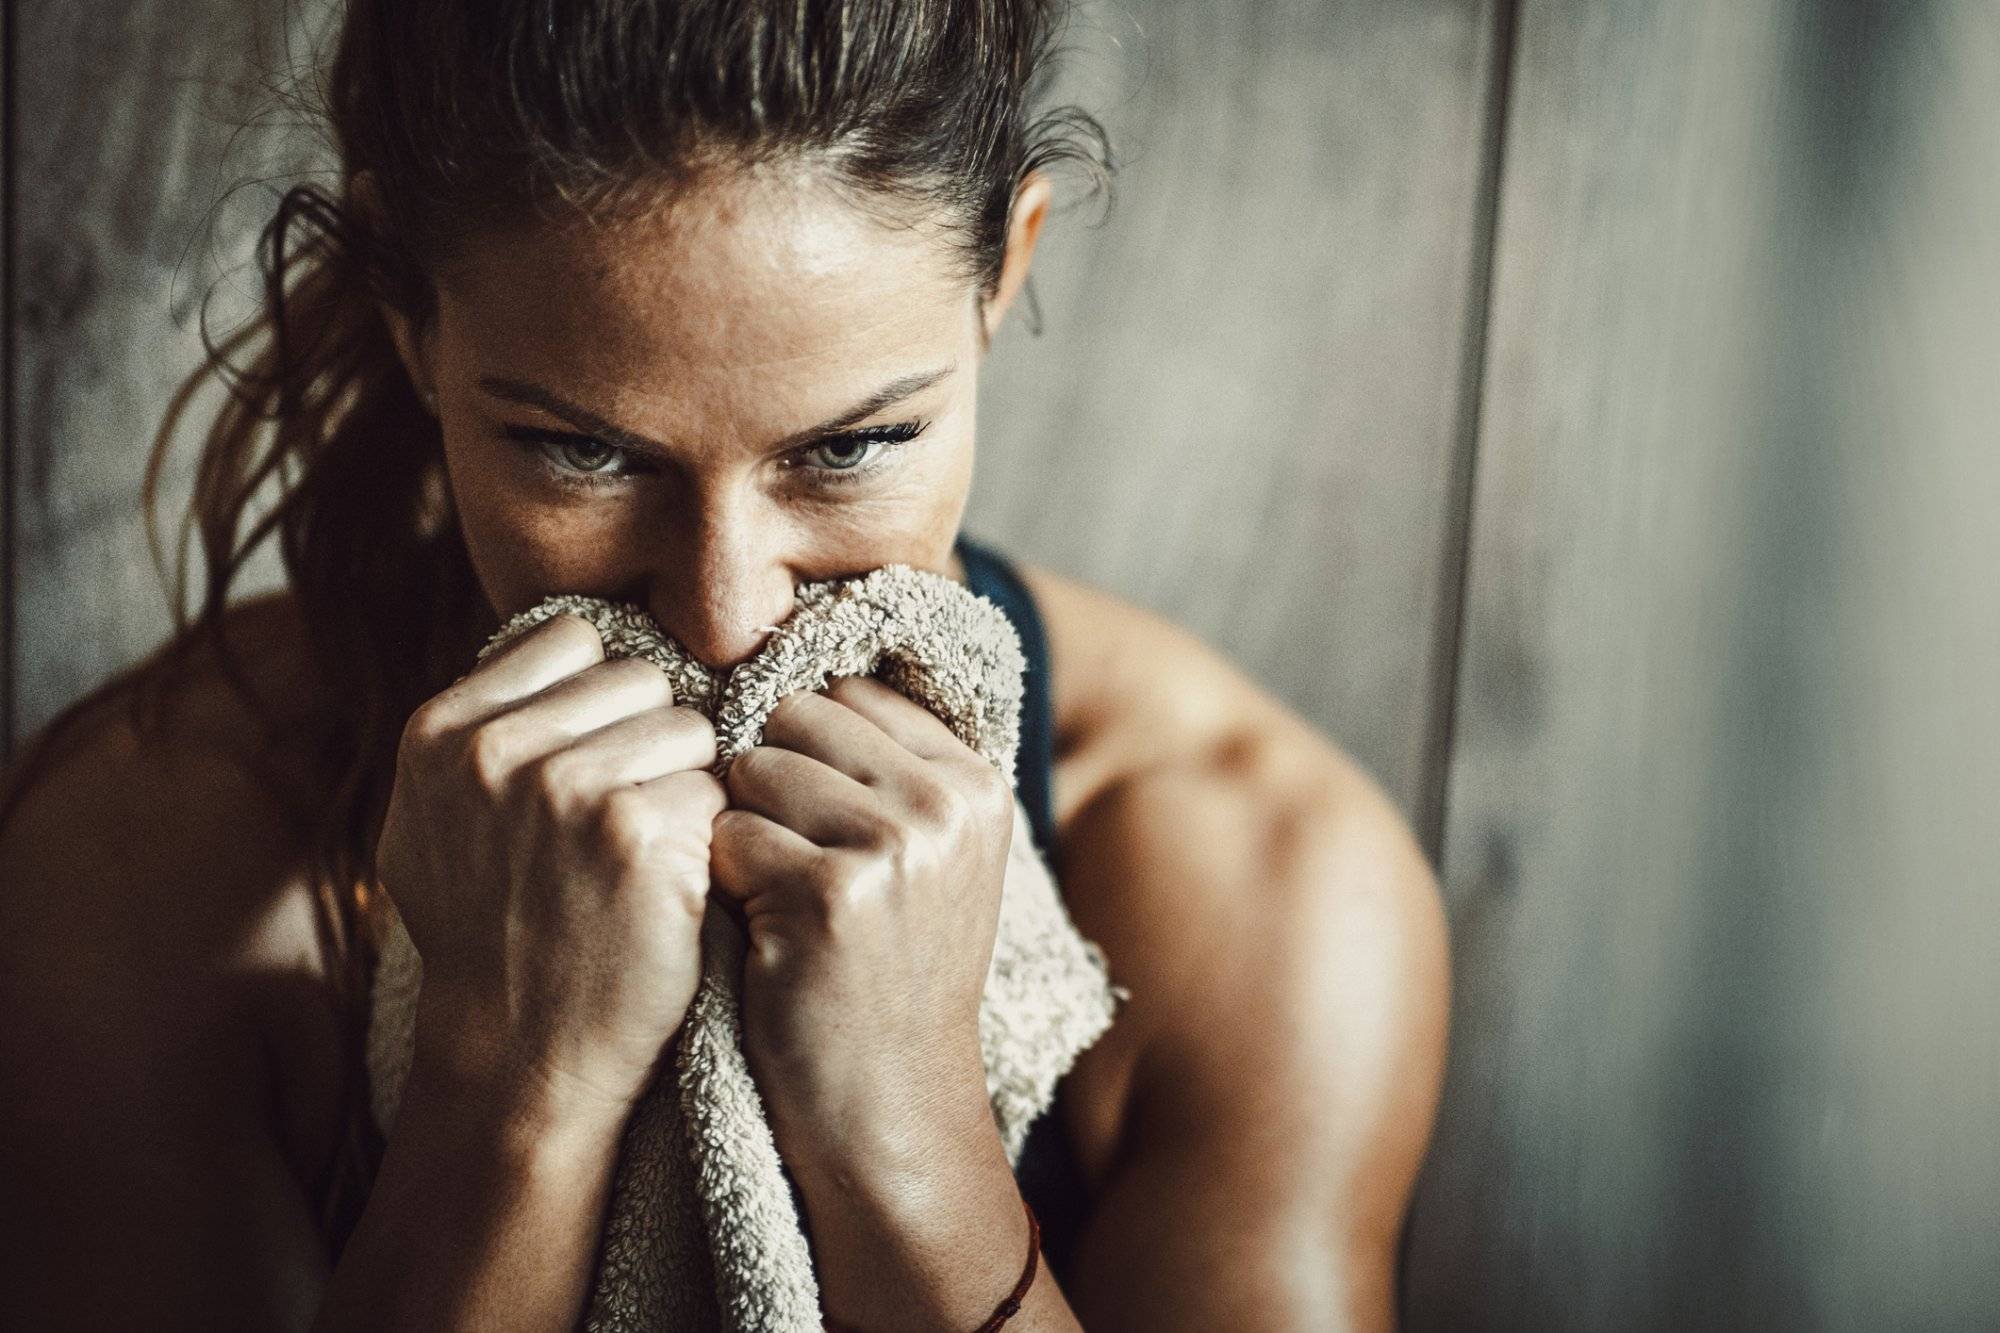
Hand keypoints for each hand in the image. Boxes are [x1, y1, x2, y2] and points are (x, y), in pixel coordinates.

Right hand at [376, 613, 725, 1126]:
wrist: (521, 1054)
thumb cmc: (492, 933)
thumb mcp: (439, 818)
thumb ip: (486, 725)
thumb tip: (565, 640)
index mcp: (440, 731)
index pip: (571, 636)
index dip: (604, 693)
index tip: (602, 754)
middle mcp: (492, 749)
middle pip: (638, 676)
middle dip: (652, 737)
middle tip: (629, 817)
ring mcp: (563, 785)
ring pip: (688, 725)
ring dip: (689, 782)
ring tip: (649, 851)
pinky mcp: (635, 830)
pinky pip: (716, 786)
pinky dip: (711, 833)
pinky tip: (673, 883)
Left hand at [708, 675, 1018, 1182]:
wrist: (891, 1110)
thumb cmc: (883, 979)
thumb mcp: (924, 861)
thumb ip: (884, 767)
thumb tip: (790, 653)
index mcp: (977, 781)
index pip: (849, 691)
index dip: (803, 750)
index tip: (817, 827)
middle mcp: (949, 801)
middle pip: (794, 716)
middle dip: (765, 783)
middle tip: (790, 868)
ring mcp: (898, 844)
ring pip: (753, 770)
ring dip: (740, 834)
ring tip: (780, 904)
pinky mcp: (835, 893)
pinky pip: (728, 836)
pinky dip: (725, 885)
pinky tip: (766, 937)